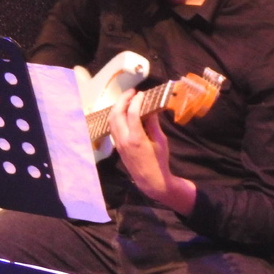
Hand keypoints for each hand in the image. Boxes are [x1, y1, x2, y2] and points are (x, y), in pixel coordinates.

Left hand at [108, 88, 195, 214]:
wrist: (150, 180)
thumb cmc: (159, 161)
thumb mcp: (161, 141)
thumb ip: (153, 124)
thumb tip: (150, 109)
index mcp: (137, 138)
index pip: (132, 113)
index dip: (136, 101)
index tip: (142, 94)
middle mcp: (124, 139)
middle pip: (116, 114)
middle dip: (123, 100)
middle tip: (132, 93)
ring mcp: (119, 143)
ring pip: (111, 120)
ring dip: (118, 107)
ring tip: (127, 100)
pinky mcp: (118, 146)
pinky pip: (113, 127)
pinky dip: (117, 116)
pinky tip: (124, 112)